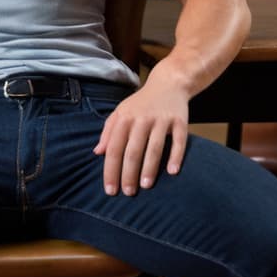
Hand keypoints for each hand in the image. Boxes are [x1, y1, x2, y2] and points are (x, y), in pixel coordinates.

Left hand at [92, 68, 188, 195]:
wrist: (168, 83)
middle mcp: (142, 118)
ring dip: (149, 168)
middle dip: (128, 174)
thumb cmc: (141, 103)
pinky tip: (172, 171)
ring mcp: (161, 120)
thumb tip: (97, 153)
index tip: (110, 190)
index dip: (110, 170)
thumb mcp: (121, 112)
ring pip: (154, 147)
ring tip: (145, 186)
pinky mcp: (180, 121)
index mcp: (124, 118)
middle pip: (133, 150)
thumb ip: (108, 132)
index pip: (114, 148)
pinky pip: (179, 141)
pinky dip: (176, 156)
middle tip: (128, 193)